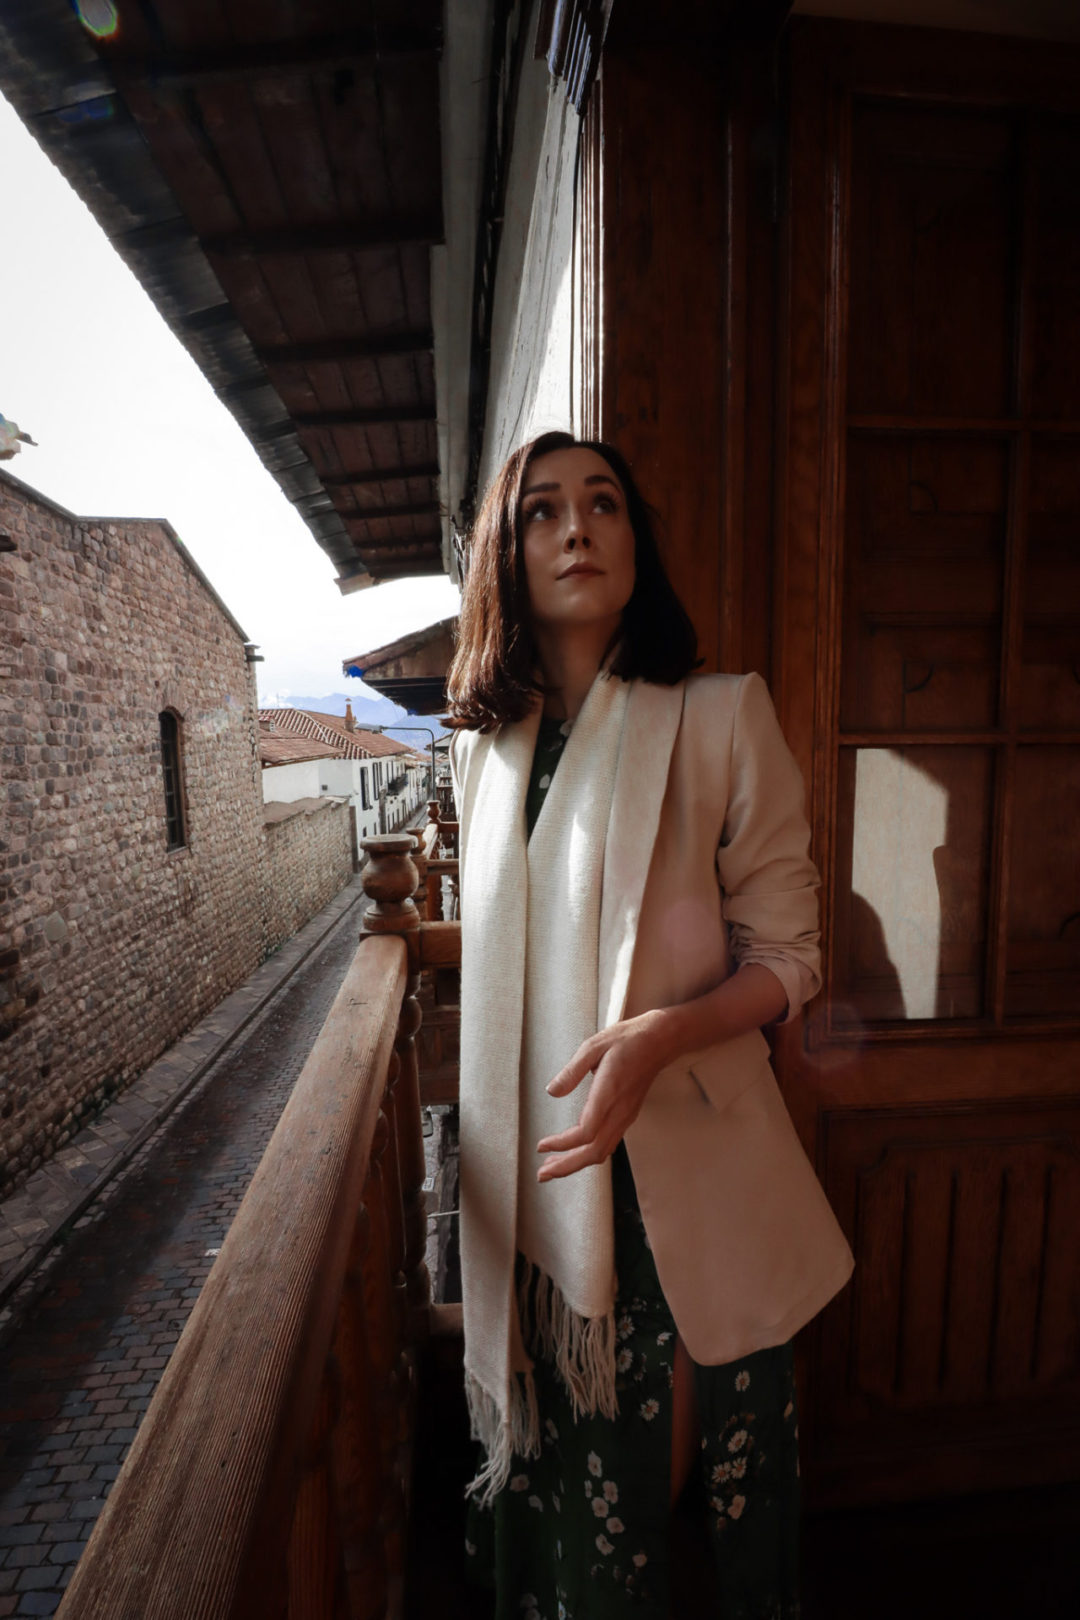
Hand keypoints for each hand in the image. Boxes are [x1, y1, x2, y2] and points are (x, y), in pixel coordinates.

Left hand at [536, 1011, 672, 1181]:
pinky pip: (609, 1143)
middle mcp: (620, 1110)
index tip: (541, 1146)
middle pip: (594, 1152)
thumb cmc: (626, 1039)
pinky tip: (575, 1152)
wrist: (660, 1041)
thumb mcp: (594, 1045)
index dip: (562, 1144)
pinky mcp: (628, 1115)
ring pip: (602, 1151)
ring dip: (577, 1163)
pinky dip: (590, 1154)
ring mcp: (626, 1115)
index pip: (586, 1132)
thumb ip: (572, 1070)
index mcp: (609, 1093)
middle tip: (542, 1174)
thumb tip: (552, 1092)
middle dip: (567, 1167)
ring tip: (553, 1167)